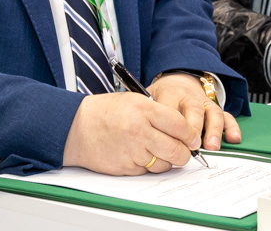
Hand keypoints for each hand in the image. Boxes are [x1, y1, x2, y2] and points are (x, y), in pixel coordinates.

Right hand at [62, 92, 197, 174]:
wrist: (76, 127)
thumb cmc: (106, 112)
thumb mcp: (134, 101)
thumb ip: (159, 113)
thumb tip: (185, 131)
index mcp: (144, 110)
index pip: (180, 125)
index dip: (191, 134)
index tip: (194, 138)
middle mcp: (139, 131)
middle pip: (177, 150)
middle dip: (185, 153)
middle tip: (185, 151)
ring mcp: (132, 151)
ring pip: (164, 164)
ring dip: (167, 161)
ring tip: (159, 151)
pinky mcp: (125, 167)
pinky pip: (147, 171)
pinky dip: (149, 166)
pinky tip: (141, 155)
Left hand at [149, 73, 241, 151]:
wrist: (178, 81)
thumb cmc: (161, 98)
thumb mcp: (148, 99)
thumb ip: (146, 113)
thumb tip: (138, 136)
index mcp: (170, 94)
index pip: (170, 108)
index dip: (171, 125)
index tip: (169, 140)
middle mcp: (189, 97)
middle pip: (193, 109)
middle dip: (194, 128)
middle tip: (193, 146)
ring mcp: (204, 103)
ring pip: (212, 112)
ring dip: (214, 130)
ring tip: (212, 147)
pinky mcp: (215, 108)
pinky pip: (227, 116)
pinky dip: (232, 127)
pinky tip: (234, 138)